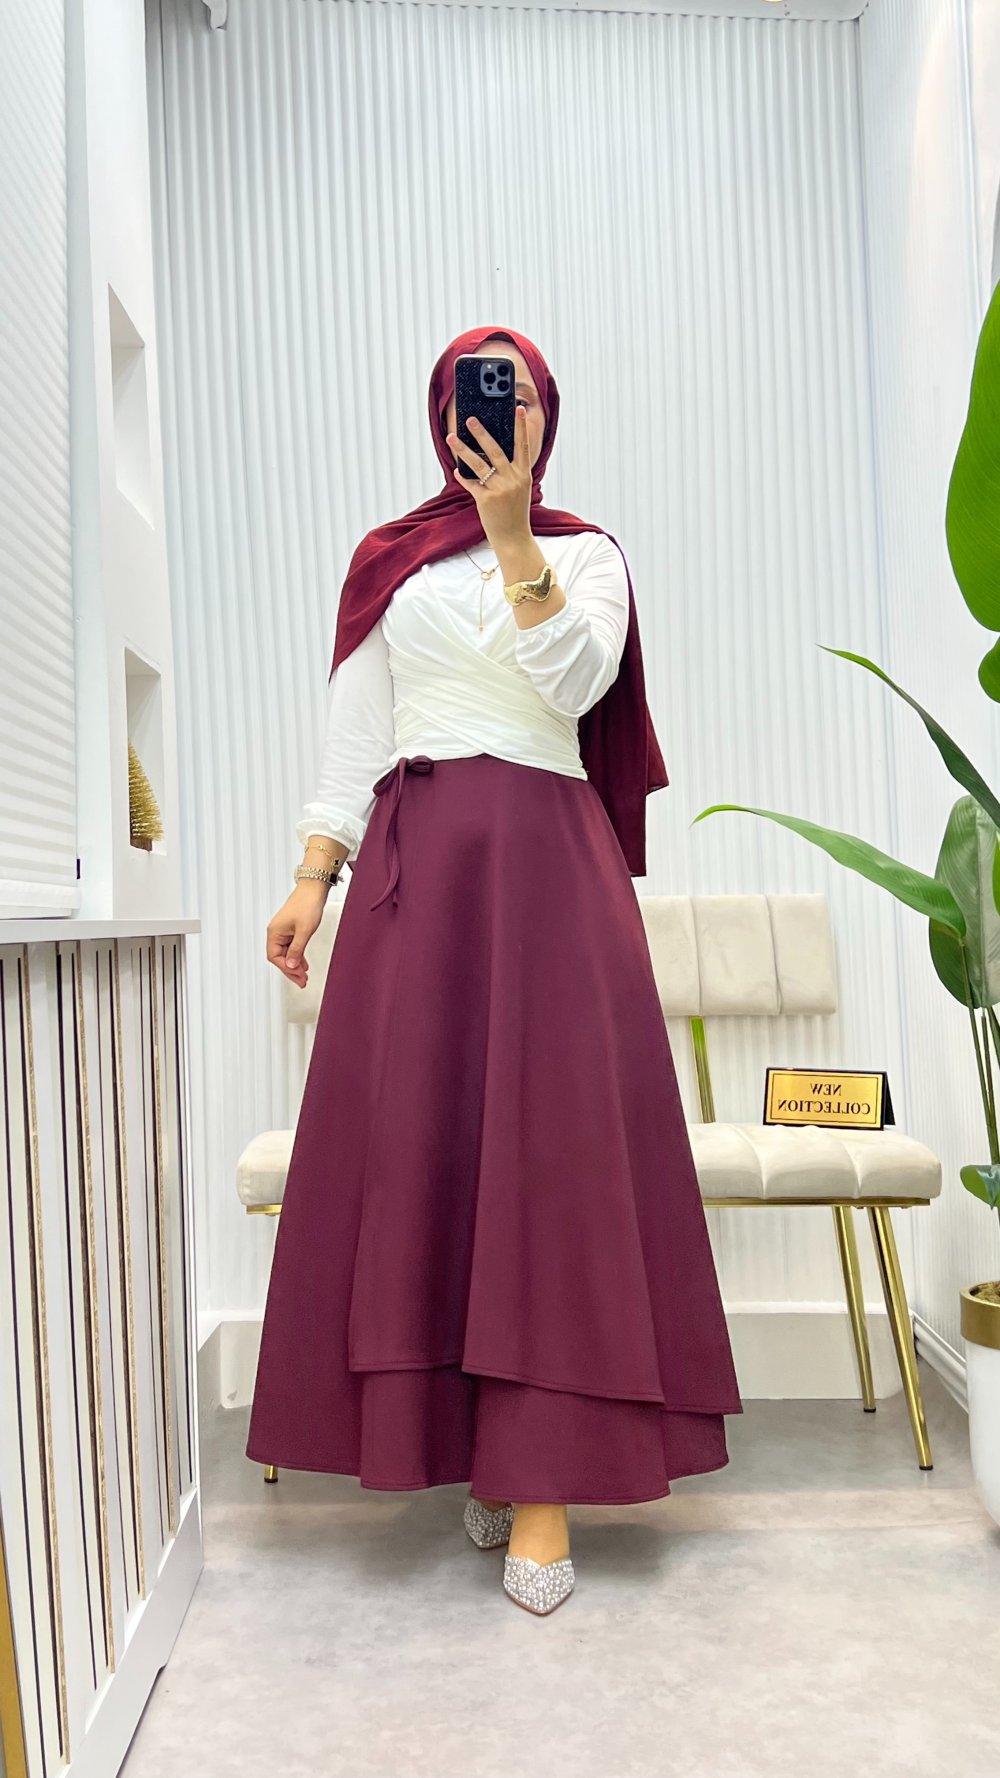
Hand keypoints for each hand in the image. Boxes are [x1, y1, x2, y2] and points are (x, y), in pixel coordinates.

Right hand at [266, 883, 326, 988]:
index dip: (286, 969)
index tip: (298, 976)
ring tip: (303, 977)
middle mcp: (276, 932)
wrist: (314, 889)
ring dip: (294, 965)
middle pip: (279, 957)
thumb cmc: (307, 904)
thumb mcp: (304, 931)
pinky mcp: (291, 928)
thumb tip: (290, 965)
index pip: (275, 957)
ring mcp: (284, 930)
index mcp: (274, 932)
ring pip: (286, 953)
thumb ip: (297, 950)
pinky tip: (303, 964)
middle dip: (291, 970)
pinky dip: (297, 956)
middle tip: (302, 981)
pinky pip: (291, 947)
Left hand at [446, 404, 531, 547]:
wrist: (514, 538)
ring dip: (462, 449)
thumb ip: (509, 472)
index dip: (520, 427)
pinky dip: (462, 477)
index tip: (517, 409)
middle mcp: (512, 479)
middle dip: (481, 432)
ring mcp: (499, 489)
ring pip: (477, 464)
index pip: (522, 446)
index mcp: (523, 475)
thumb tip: (489, 453)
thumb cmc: (514, 512)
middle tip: (470, 419)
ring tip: (451, 438)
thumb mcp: (519, 489)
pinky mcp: (486, 500)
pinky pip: (470, 483)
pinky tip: (457, 471)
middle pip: (495, 450)